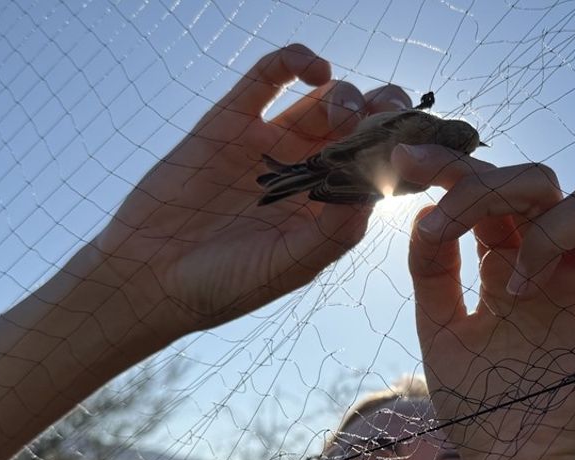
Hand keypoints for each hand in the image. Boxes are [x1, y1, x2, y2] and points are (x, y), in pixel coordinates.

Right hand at [72, 44, 414, 335]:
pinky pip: (270, 75)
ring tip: (343, 113)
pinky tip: (315, 69)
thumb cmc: (226, 284)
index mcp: (333, 208)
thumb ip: (338, 226)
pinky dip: (297, 60)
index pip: (386, 168)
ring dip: (348, 94)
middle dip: (387, 116)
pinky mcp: (231, 118)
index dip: (409, 150)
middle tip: (389, 120)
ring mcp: (272, 142)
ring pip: (327, 97)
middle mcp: (309, 172)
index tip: (426, 143)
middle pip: (365, 126)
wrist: (148, 278)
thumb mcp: (292, 263)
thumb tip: (378, 180)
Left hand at [392, 145, 574, 459]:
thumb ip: (433, 274)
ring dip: (550, 228)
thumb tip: (426, 212)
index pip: (487, 190)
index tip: (404, 161)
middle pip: (541, 180)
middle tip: (450, 224)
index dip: (449, 167)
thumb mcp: (441, 333)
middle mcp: (554, 263)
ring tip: (514, 288)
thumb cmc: (481, 407)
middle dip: (490, 184)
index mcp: (507, 259)